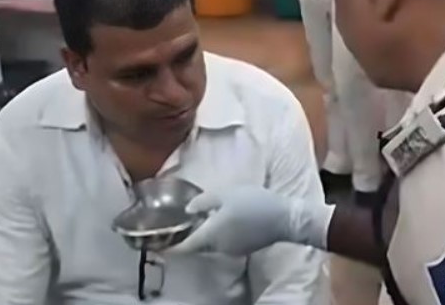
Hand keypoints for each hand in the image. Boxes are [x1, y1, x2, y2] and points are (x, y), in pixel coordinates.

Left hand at [165, 187, 333, 255]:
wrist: (285, 218)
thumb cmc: (254, 203)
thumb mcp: (226, 194)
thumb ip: (204, 202)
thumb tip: (189, 209)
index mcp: (211, 234)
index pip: (184, 247)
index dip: (170, 246)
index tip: (159, 242)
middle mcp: (218, 247)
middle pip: (198, 245)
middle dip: (190, 235)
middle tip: (184, 221)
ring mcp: (232, 249)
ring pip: (212, 243)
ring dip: (206, 233)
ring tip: (205, 217)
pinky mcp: (243, 248)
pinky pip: (224, 242)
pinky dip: (220, 233)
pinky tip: (225, 219)